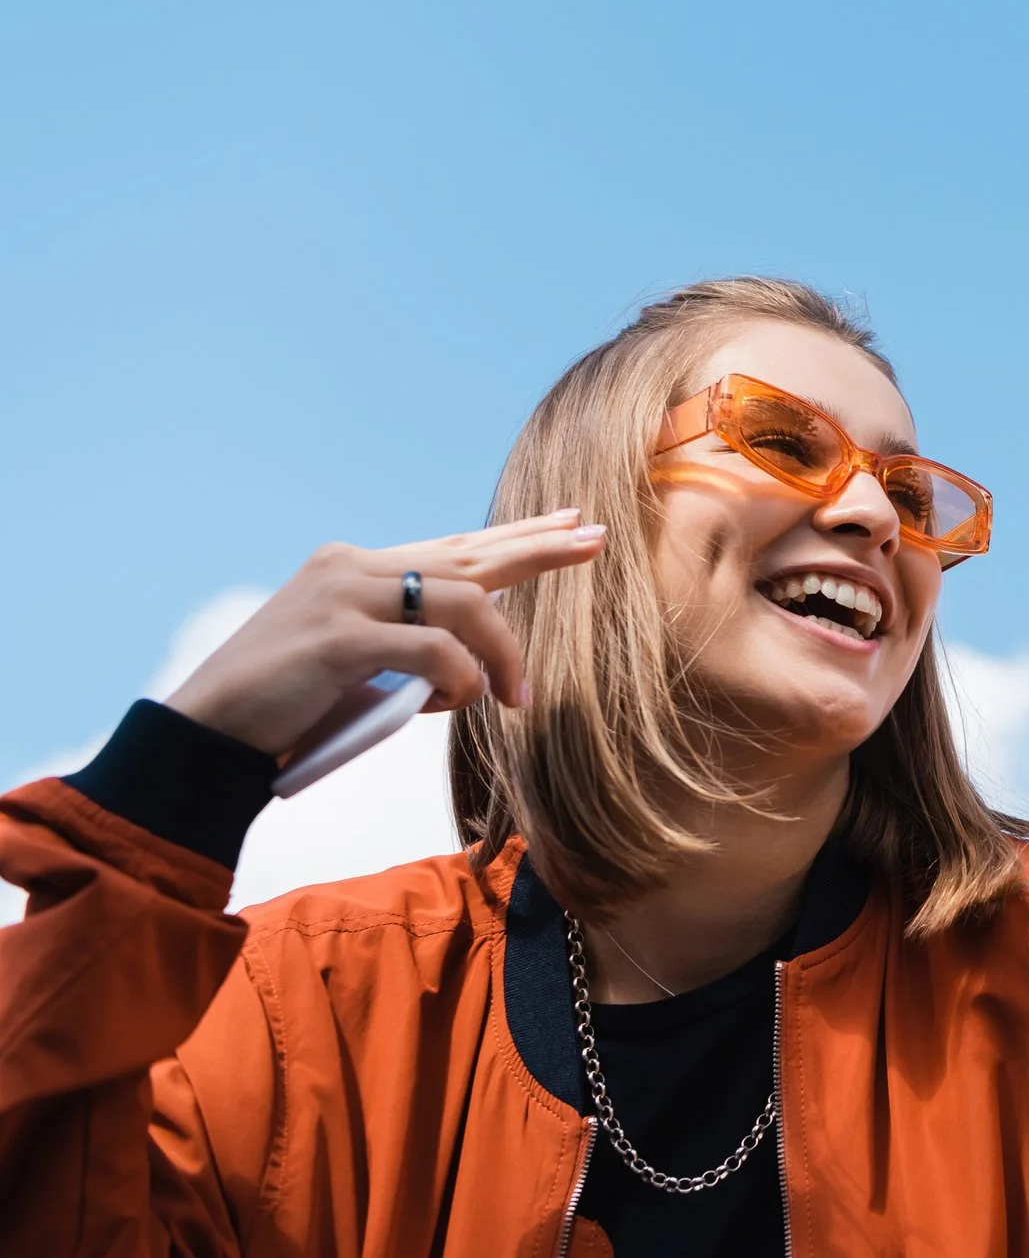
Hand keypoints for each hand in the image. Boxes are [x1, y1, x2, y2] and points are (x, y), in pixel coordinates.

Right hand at [165, 510, 606, 757]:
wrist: (205, 733)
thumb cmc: (287, 709)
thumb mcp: (358, 667)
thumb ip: (409, 647)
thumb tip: (474, 659)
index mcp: (355, 568)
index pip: (451, 545)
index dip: (513, 538)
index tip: (568, 524)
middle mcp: (351, 567)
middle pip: (466, 553)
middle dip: (537, 549)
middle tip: (594, 537)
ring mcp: (342, 596)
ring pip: (461, 602)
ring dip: (501, 652)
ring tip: (517, 697)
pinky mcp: (336, 638)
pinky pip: (430, 649)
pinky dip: (459, 677)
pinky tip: (468, 700)